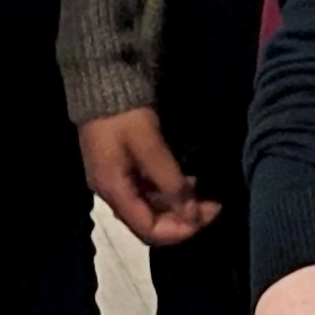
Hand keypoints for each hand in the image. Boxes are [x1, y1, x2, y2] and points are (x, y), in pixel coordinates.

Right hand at [81, 107, 220, 246]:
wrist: (101, 83)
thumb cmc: (124, 115)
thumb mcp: (150, 146)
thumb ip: (170, 182)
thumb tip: (192, 214)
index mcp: (114, 191)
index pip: (148, 229)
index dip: (179, 231)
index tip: (207, 217)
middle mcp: (113, 193)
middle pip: (149, 222)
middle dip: (183, 220)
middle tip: (213, 208)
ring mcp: (117, 181)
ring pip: (151, 208)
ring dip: (179, 207)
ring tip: (205, 196)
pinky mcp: (123, 169)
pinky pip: (148, 191)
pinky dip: (170, 192)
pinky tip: (188, 181)